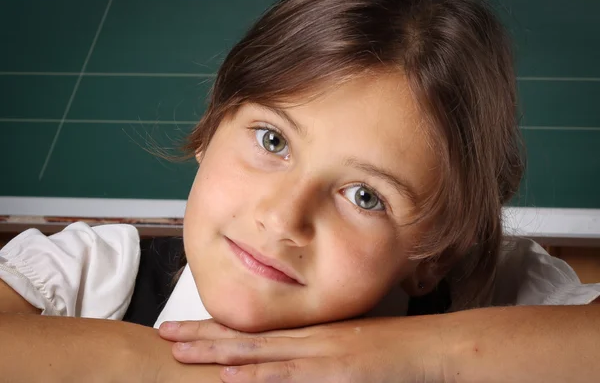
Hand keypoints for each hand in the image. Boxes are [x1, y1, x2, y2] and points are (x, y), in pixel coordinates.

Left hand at [158, 316, 446, 382]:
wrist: (430, 346)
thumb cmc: (394, 348)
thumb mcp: (349, 348)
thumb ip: (319, 355)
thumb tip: (293, 364)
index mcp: (308, 333)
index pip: (253, 331)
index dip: (217, 330)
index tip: (187, 329)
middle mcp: (307, 339)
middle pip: (245, 337)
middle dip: (201, 337)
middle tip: (164, 333)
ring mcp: (319, 353)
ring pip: (257, 352)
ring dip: (215, 352)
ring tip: (178, 350)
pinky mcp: (335, 370)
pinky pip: (289, 374)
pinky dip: (256, 376)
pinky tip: (229, 375)